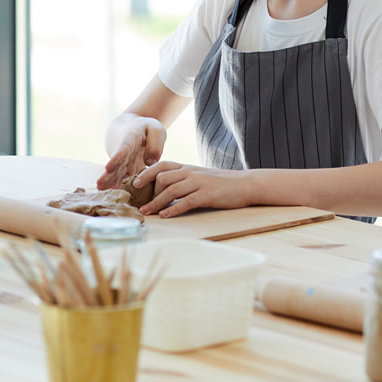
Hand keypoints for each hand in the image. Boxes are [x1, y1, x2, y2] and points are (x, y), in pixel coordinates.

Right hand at [97, 117, 166, 189]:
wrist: (136, 128)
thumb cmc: (148, 129)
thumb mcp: (156, 130)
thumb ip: (155, 143)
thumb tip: (150, 162)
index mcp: (131, 139)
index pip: (123, 149)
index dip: (116, 158)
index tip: (109, 167)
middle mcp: (125, 152)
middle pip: (116, 164)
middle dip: (108, 175)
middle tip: (99, 184)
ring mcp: (124, 162)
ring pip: (116, 174)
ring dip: (109, 182)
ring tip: (100, 190)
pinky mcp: (127, 169)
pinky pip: (121, 179)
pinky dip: (117, 187)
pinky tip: (113, 197)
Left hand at [137, 161, 255, 217]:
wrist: (246, 184)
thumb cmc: (222, 183)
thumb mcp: (201, 176)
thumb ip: (184, 180)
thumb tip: (166, 190)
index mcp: (188, 168)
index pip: (162, 165)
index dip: (146, 173)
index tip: (135, 183)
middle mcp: (191, 172)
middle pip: (162, 177)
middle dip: (148, 191)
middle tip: (140, 203)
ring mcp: (199, 183)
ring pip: (171, 190)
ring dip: (156, 202)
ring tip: (147, 212)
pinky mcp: (207, 195)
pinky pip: (186, 202)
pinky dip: (173, 209)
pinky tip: (165, 216)